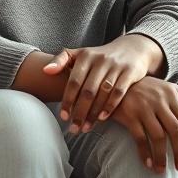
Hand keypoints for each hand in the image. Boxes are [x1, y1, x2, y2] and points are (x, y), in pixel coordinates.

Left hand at [43, 34, 163, 133]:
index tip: (64, 117)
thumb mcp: (81, 54)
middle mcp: (101, 60)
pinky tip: (102, 118)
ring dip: (93, 113)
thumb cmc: (100, 56)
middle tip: (74, 128)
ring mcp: (116, 66)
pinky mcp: (130, 72)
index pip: (74, 81)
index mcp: (86, 56)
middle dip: (80, 112)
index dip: (68, 100)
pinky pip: (119, 92)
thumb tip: (45, 71)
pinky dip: (110, 106)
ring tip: (86, 128)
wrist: (132, 48)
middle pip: (88, 90)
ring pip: (103, 93)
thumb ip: (61, 60)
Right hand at [110, 77, 177, 173]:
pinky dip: (146, 153)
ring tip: (164, 170)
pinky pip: (141, 138)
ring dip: (164, 156)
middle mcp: (163, 98)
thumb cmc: (148, 93)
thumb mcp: (167, 93)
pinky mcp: (131, 114)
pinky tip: (149, 164)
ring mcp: (147, 106)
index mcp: (176, 93)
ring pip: (161, 136)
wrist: (120, 83)